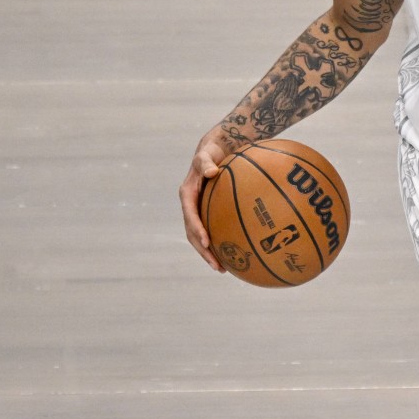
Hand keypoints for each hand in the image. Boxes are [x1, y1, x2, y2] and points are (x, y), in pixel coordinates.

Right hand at [178, 135, 230, 272]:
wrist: (213, 150)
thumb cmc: (210, 153)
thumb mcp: (206, 155)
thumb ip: (206, 163)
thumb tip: (211, 172)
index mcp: (187, 194)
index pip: (190, 216)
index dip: (197, 230)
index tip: (207, 242)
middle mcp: (190, 206)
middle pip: (193, 234)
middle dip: (204, 251)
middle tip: (217, 265)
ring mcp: (198, 210)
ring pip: (200, 237)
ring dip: (209, 253)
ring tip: (223, 268)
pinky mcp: (207, 212)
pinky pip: (212, 230)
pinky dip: (218, 243)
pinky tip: (232, 253)